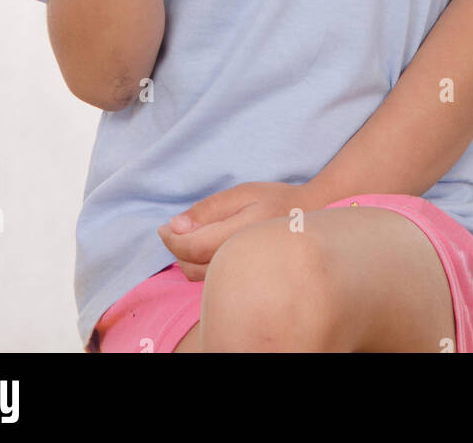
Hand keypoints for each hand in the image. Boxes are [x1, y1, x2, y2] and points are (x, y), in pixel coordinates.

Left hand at [156, 181, 319, 281]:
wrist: (310, 218)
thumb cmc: (276, 200)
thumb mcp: (242, 193)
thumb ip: (208, 210)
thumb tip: (175, 226)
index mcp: (239, 235)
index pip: (192, 248)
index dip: (171, 239)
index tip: (162, 227)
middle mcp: (241, 261)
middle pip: (192, 266)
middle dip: (176, 248)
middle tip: (173, 228)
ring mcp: (244, 274)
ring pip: (199, 276)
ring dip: (186, 258)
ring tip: (189, 236)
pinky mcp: (245, 280)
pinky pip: (211, 279)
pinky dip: (199, 266)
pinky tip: (205, 248)